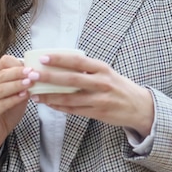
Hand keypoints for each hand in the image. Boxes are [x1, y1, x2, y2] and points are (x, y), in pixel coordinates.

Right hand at [0, 55, 34, 171]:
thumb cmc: (8, 109)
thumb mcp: (18, 92)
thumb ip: (25, 82)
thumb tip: (39, 72)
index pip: (3, 62)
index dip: (18, 63)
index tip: (32, 67)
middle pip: (2, 74)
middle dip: (19, 73)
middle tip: (33, 73)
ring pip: (1, 88)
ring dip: (17, 85)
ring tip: (30, 84)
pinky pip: (1, 104)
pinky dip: (14, 99)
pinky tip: (25, 97)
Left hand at [30, 53, 153, 136]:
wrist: (139, 106)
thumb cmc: (119, 86)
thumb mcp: (107, 73)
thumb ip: (88, 69)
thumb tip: (61, 63)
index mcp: (103, 69)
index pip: (78, 61)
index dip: (60, 59)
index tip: (43, 58)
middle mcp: (102, 83)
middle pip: (71, 79)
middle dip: (49, 77)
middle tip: (33, 75)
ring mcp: (100, 99)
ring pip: (70, 98)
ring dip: (50, 96)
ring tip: (34, 93)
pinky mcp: (98, 113)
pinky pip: (74, 110)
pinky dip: (59, 107)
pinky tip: (48, 104)